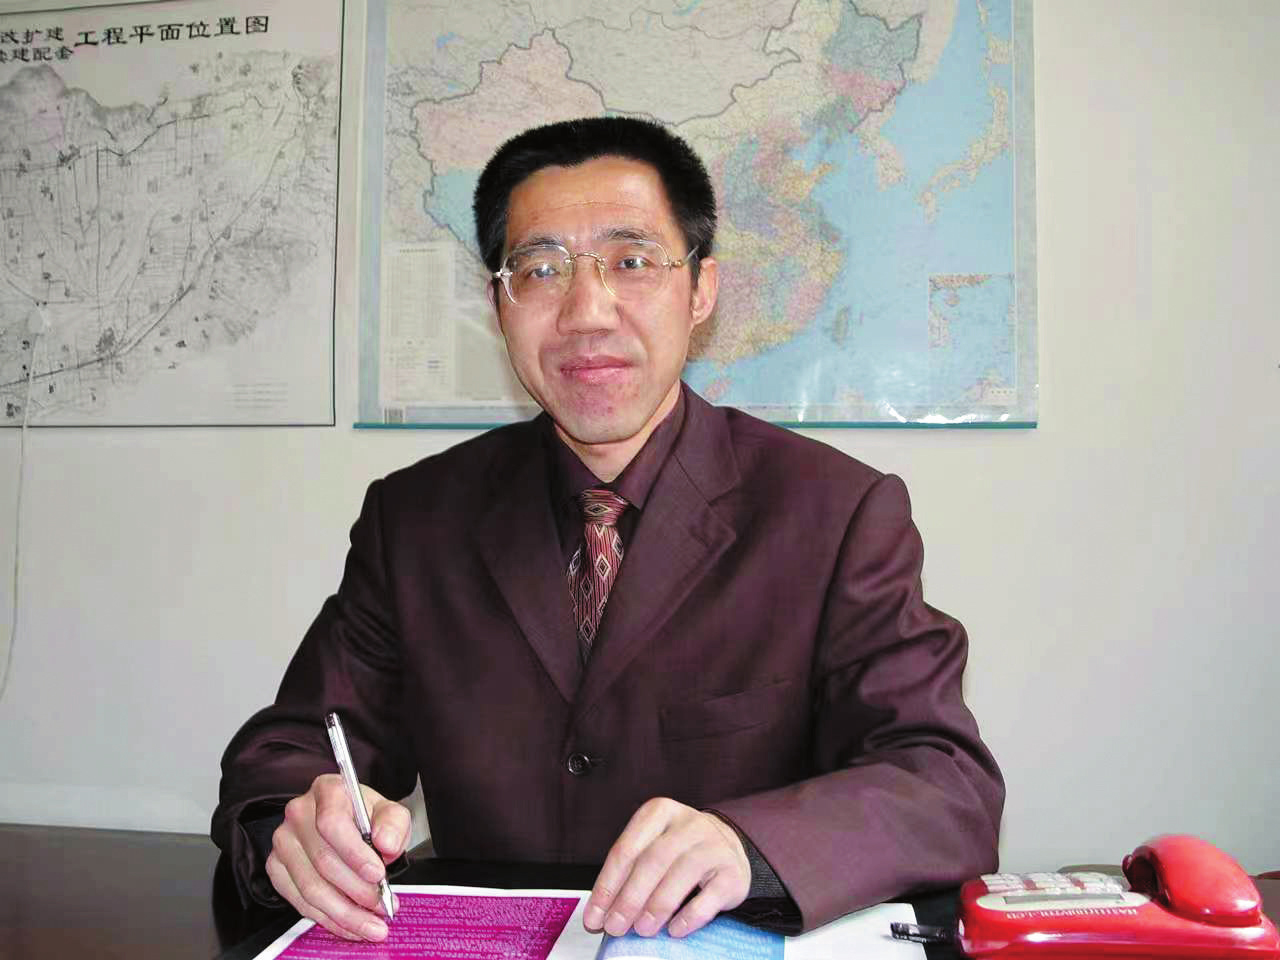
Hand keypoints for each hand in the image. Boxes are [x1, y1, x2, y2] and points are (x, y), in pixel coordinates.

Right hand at [264, 773, 409, 941]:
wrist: (342, 823)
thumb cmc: (364, 817)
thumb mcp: (389, 812)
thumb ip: (394, 823)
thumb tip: (386, 843)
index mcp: (328, 791)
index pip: (332, 823)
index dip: (355, 853)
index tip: (377, 874)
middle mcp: (299, 814)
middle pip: (323, 861)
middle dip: (357, 891)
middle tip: (382, 905)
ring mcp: (283, 842)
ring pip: (311, 887)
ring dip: (344, 912)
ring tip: (370, 923)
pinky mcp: (276, 868)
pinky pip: (300, 901)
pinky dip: (328, 918)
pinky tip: (349, 924)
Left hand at [583, 798, 749, 938]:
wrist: (728, 847)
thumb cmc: (679, 852)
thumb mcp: (652, 848)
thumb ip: (626, 876)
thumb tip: (599, 916)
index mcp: (659, 813)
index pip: (626, 850)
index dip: (607, 885)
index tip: (595, 916)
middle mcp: (688, 824)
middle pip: (652, 861)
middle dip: (629, 898)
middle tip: (615, 927)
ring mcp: (713, 846)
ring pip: (680, 875)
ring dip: (657, 907)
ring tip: (642, 930)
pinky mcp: (732, 872)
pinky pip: (709, 896)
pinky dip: (689, 917)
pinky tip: (675, 930)